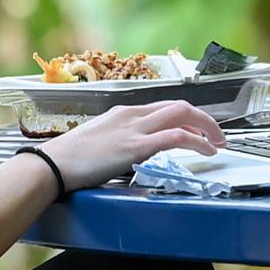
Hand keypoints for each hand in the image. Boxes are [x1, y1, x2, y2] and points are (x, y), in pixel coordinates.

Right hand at [32, 101, 226, 192]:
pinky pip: (175, 136)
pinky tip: (206, 151)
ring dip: (207, 127)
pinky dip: (197, 142)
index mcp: (123, 113)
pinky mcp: (135, 146)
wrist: (51, 164)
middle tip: (217, 136)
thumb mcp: (99, 142)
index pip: (164, 107)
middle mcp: (132, 115)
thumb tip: (133, 152)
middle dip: (204, 119)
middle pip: (179, 105)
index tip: (199, 129)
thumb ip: (120, 142)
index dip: (187, 117)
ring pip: (182, 114)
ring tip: (218, 143)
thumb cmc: (69, 158)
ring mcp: (134, 129)